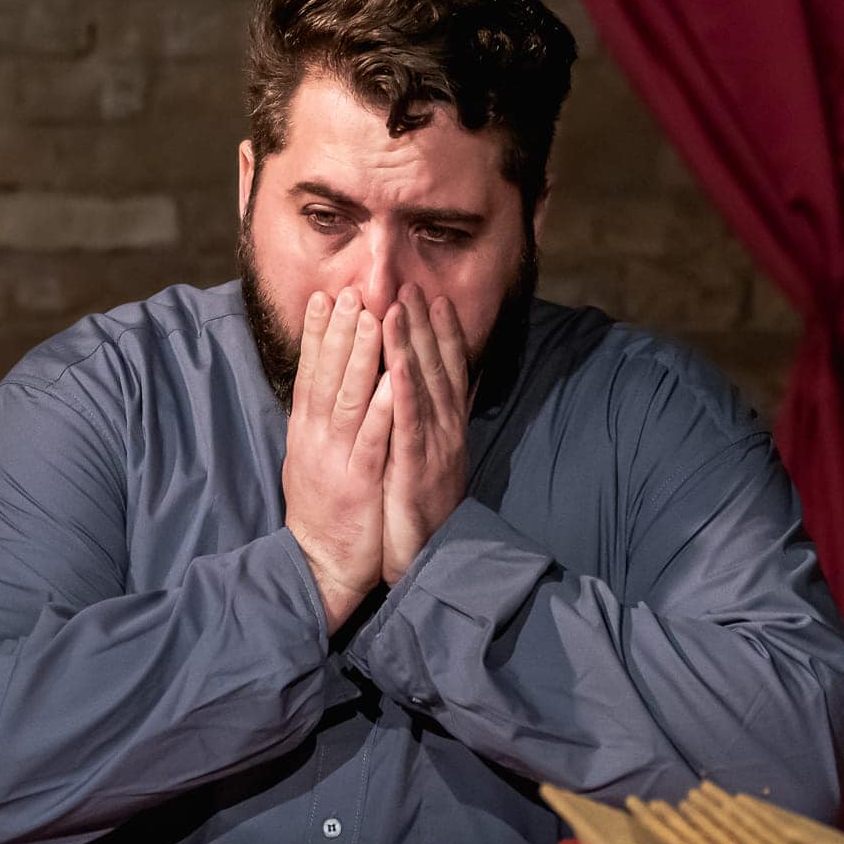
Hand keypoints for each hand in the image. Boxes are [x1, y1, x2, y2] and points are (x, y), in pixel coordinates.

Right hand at [282, 287, 393, 630]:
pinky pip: (373, 440)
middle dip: (340, 330)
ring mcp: (337, 458)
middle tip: (351, 290)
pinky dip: (384, 409)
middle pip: (327, 375)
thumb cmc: (322, 509)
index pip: (310, 372)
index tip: (326, 296)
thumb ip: (318, 420)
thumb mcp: (312, 458)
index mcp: (306, 430)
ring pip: (348, 399)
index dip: (317, 333)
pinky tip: (395, 381)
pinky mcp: (359, 482)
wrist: (319, 565)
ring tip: (373, 318)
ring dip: (362, 358)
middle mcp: (316, 438)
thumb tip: (323, 383)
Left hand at [382, 285, 469, 585]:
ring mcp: (435, 448)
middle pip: (437, 367)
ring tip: (400, 306)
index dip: (443, 332)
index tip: (433, 295)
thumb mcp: (427, 460)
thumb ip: (427, 426)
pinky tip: (395, 364)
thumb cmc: (420, 511)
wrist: (426, 560)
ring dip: (413, 344)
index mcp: (446, 428)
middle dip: (424, 323)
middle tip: (411, 283)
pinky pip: (409, 425)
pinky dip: (404, 391)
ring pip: (425, 387)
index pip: (447, 370)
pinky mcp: (416, 469)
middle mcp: (447, 431)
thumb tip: (424, 396)